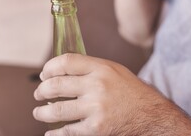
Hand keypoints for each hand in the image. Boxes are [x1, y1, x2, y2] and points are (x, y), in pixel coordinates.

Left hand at [33, 54, 190, 135]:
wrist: (152, 115)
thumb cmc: (130, 91)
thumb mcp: (113, 70)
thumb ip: (89, 67)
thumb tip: (61, 69)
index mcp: (101, 68)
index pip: (66, 62)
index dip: (49, 67)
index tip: (44, 74)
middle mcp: (97, 85)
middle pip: (56, 85)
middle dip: (41, 91)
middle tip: (38, 94)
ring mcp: (96, 108)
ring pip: (57, 110)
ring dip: (42, 113)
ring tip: (38, 113)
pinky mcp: (97, 129)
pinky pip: (68, 131)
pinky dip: (55, 134)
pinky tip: (51, 133)